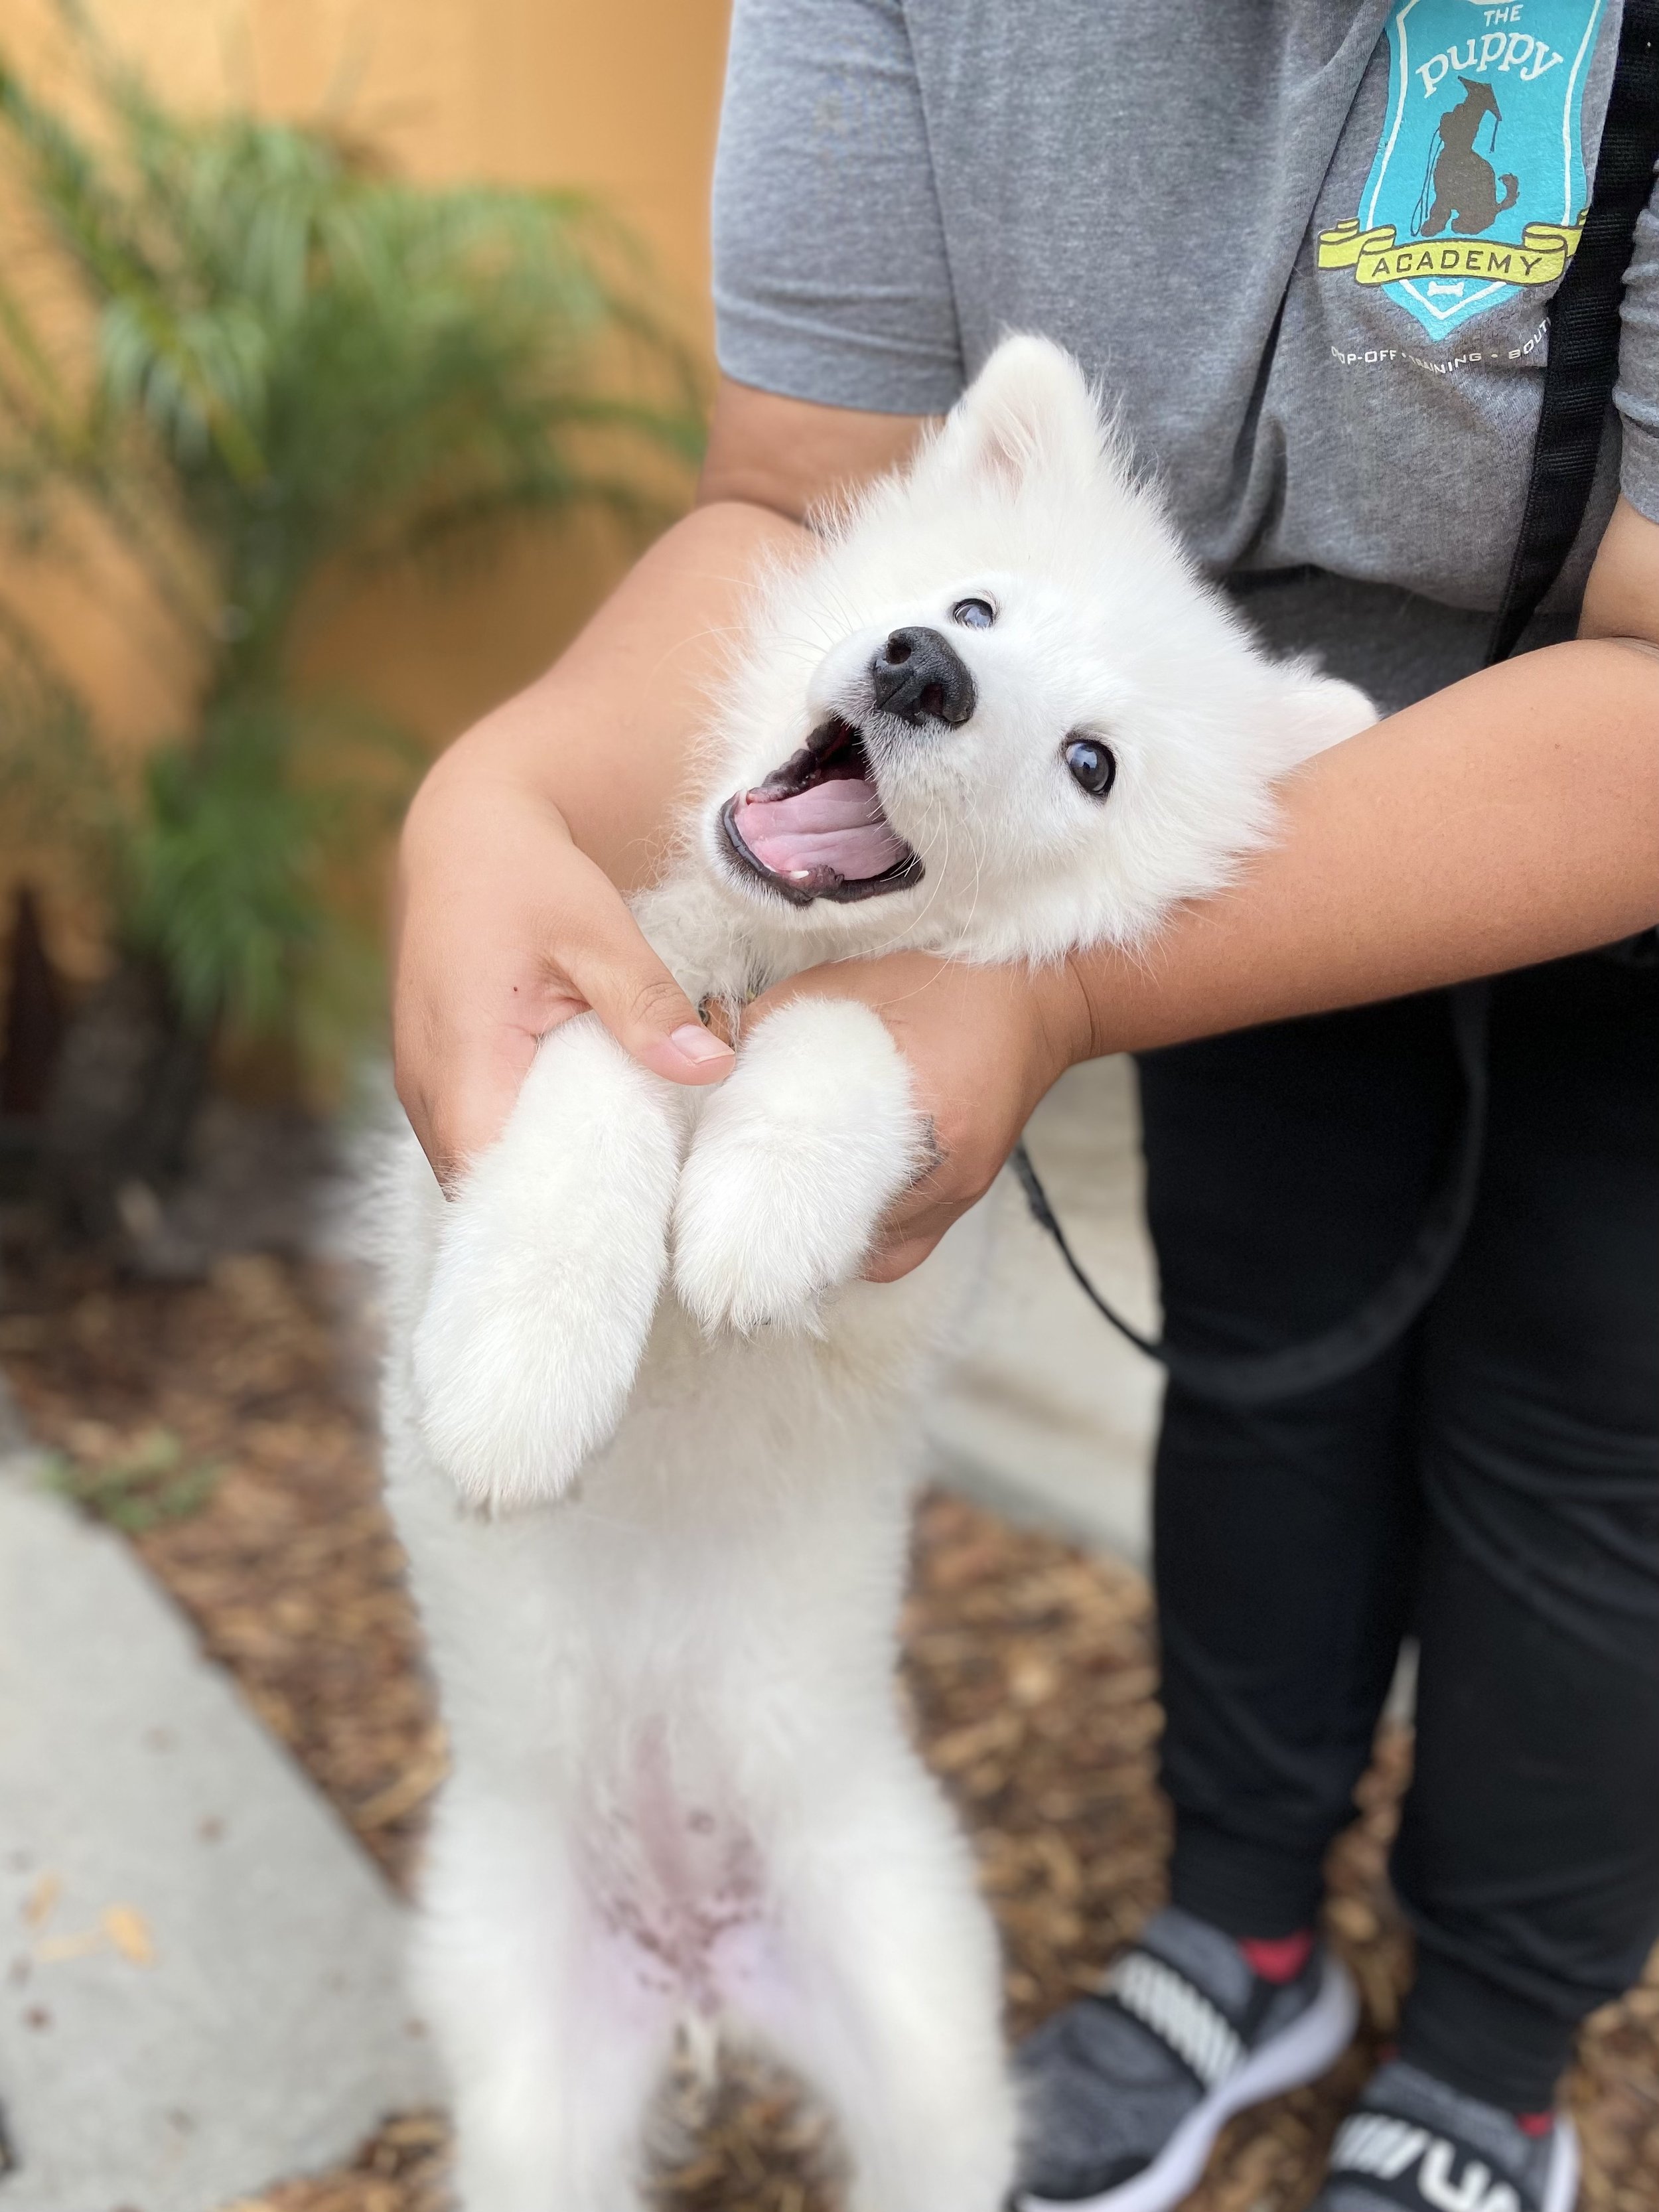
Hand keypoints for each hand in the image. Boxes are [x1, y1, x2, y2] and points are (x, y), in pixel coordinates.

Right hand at [393, 737, 732, 1191]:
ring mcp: (421, 1088)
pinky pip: (470, 1141)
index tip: (618, 1241)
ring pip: (472, 1170)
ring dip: (531, 1187)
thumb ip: (648, 1007)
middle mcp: (426, 1088)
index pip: (493, 1182)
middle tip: (635, 1234)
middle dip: (547, 1217)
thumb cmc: (528, 877)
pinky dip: (517, 1154)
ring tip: (615, 1202)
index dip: (549, 1220)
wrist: (465, 835)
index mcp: (463, 1059)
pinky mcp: (432, 1080)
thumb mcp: (600, 933)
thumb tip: (712, 1068)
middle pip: (479, 1192)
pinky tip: (579, 1154)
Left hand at [740, 950, 1092, 1280]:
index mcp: (928, 1120)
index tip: (721, 1206)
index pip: (831, 1193)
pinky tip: (829, 1218)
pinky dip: (863, 1241)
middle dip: (789, 1235)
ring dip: (826, 1245)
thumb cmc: (948, 979)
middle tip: (735, 1219)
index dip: (771, 1205)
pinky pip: (905, 1245)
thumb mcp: (854, 982)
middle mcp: (949, 1174)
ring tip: (775, 1219)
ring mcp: (962, 1194)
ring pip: (878, 1255)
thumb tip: (708, 1054)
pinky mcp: (968, 1195)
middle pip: (850, 1240)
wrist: (1044, 994)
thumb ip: (778, 1018)